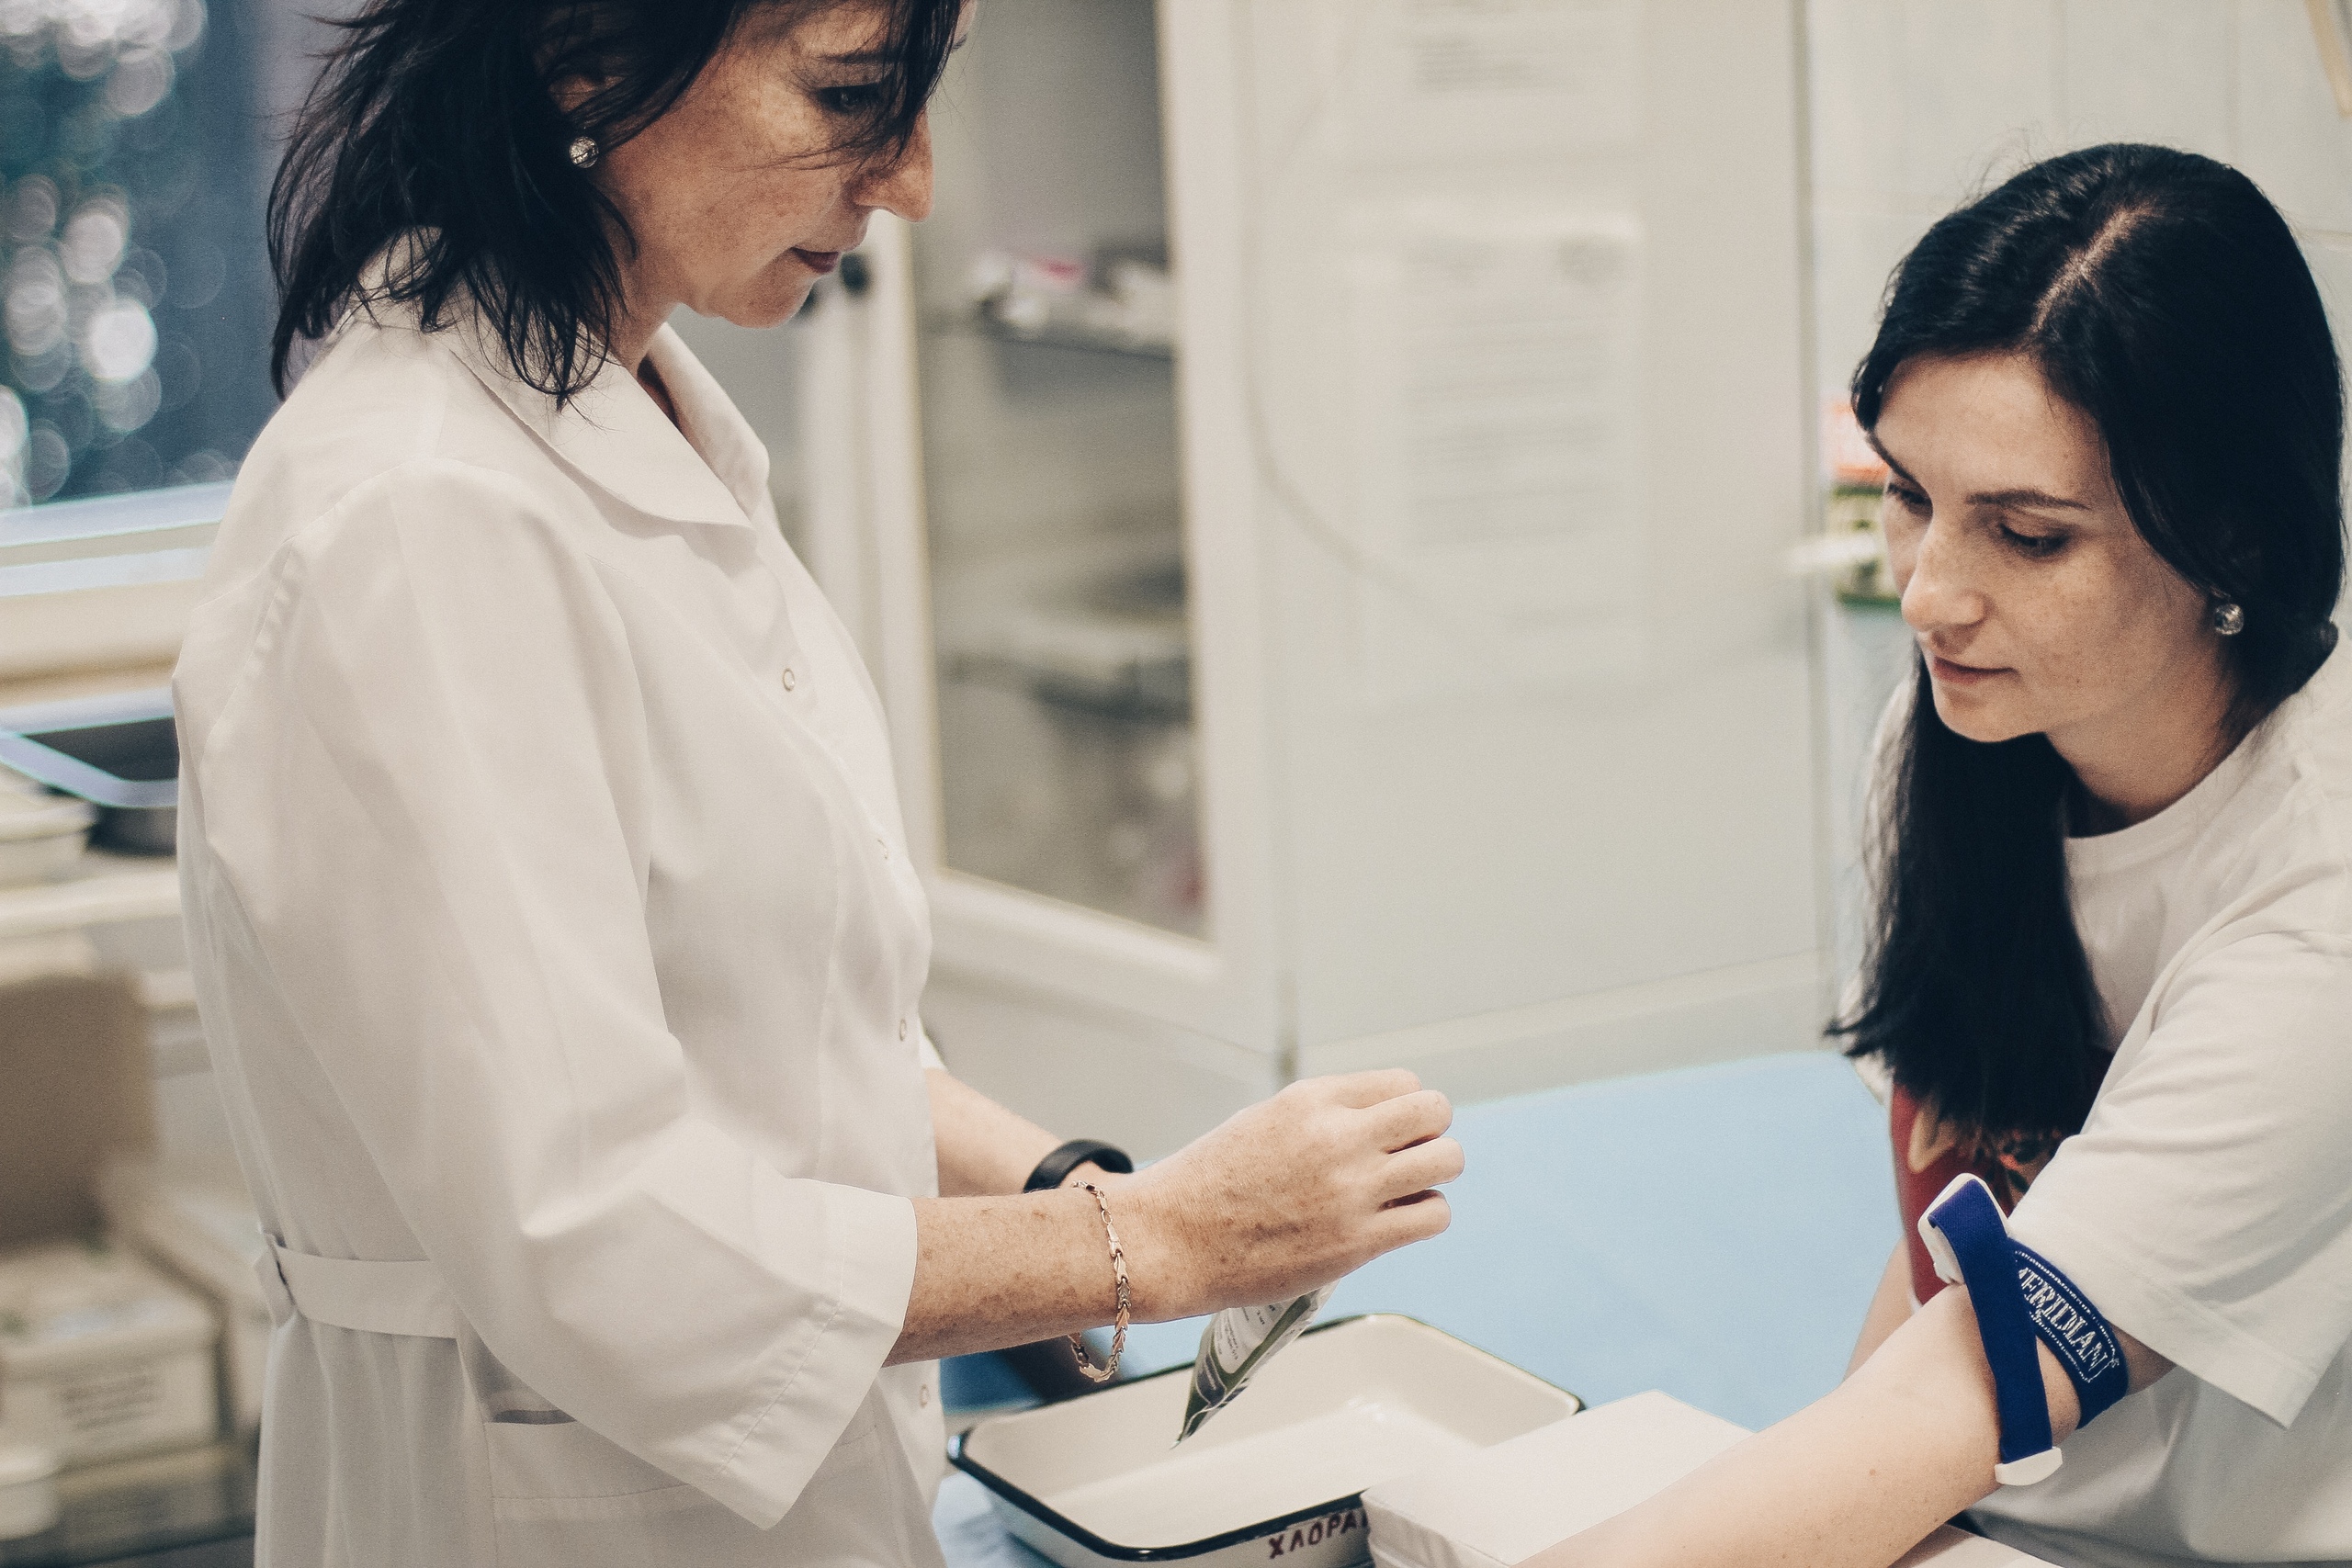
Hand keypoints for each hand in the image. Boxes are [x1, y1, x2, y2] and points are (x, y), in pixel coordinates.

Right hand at [1114, 1070, 1460, 1320]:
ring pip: (1446, 1160)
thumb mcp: (1266, 1121)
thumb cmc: (1210, 1184)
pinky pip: (1432, 1214)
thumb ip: (1325, 1115)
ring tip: (1408, 1187)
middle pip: (1433, 1111)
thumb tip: (1386, 1120)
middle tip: (1407, 1155)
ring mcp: (1350, 1191)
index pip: (1402, 1082)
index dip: (1401, 1106)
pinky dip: (1425, 1214)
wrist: (1169, 1241)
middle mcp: (1336, 1137)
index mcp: (1310, 1099)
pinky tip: (1397, 1219)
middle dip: (1430, 1132)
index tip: (1387, 1130)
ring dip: (1435, 1172)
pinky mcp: (1357, 1242)